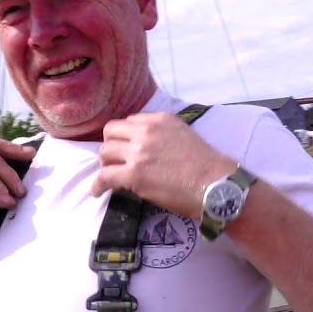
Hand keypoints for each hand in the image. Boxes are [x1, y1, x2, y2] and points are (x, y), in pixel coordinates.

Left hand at [91, 112, 236, 218]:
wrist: (215, 185)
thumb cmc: (208, 166)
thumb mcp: (185, 135)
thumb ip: (164, 135)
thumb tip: (151, 148)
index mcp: (160, 120)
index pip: (130, 121)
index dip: (126, 136)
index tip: (128, 148)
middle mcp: (146, 131)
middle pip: (111, 132)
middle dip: (111, 147)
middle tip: (116, 161)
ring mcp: (138, 152)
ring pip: (105, 152)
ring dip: (106, 164)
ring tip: (111, 176)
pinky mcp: (134, 174)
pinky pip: (104, 176)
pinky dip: (98, 185)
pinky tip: (97, 192)